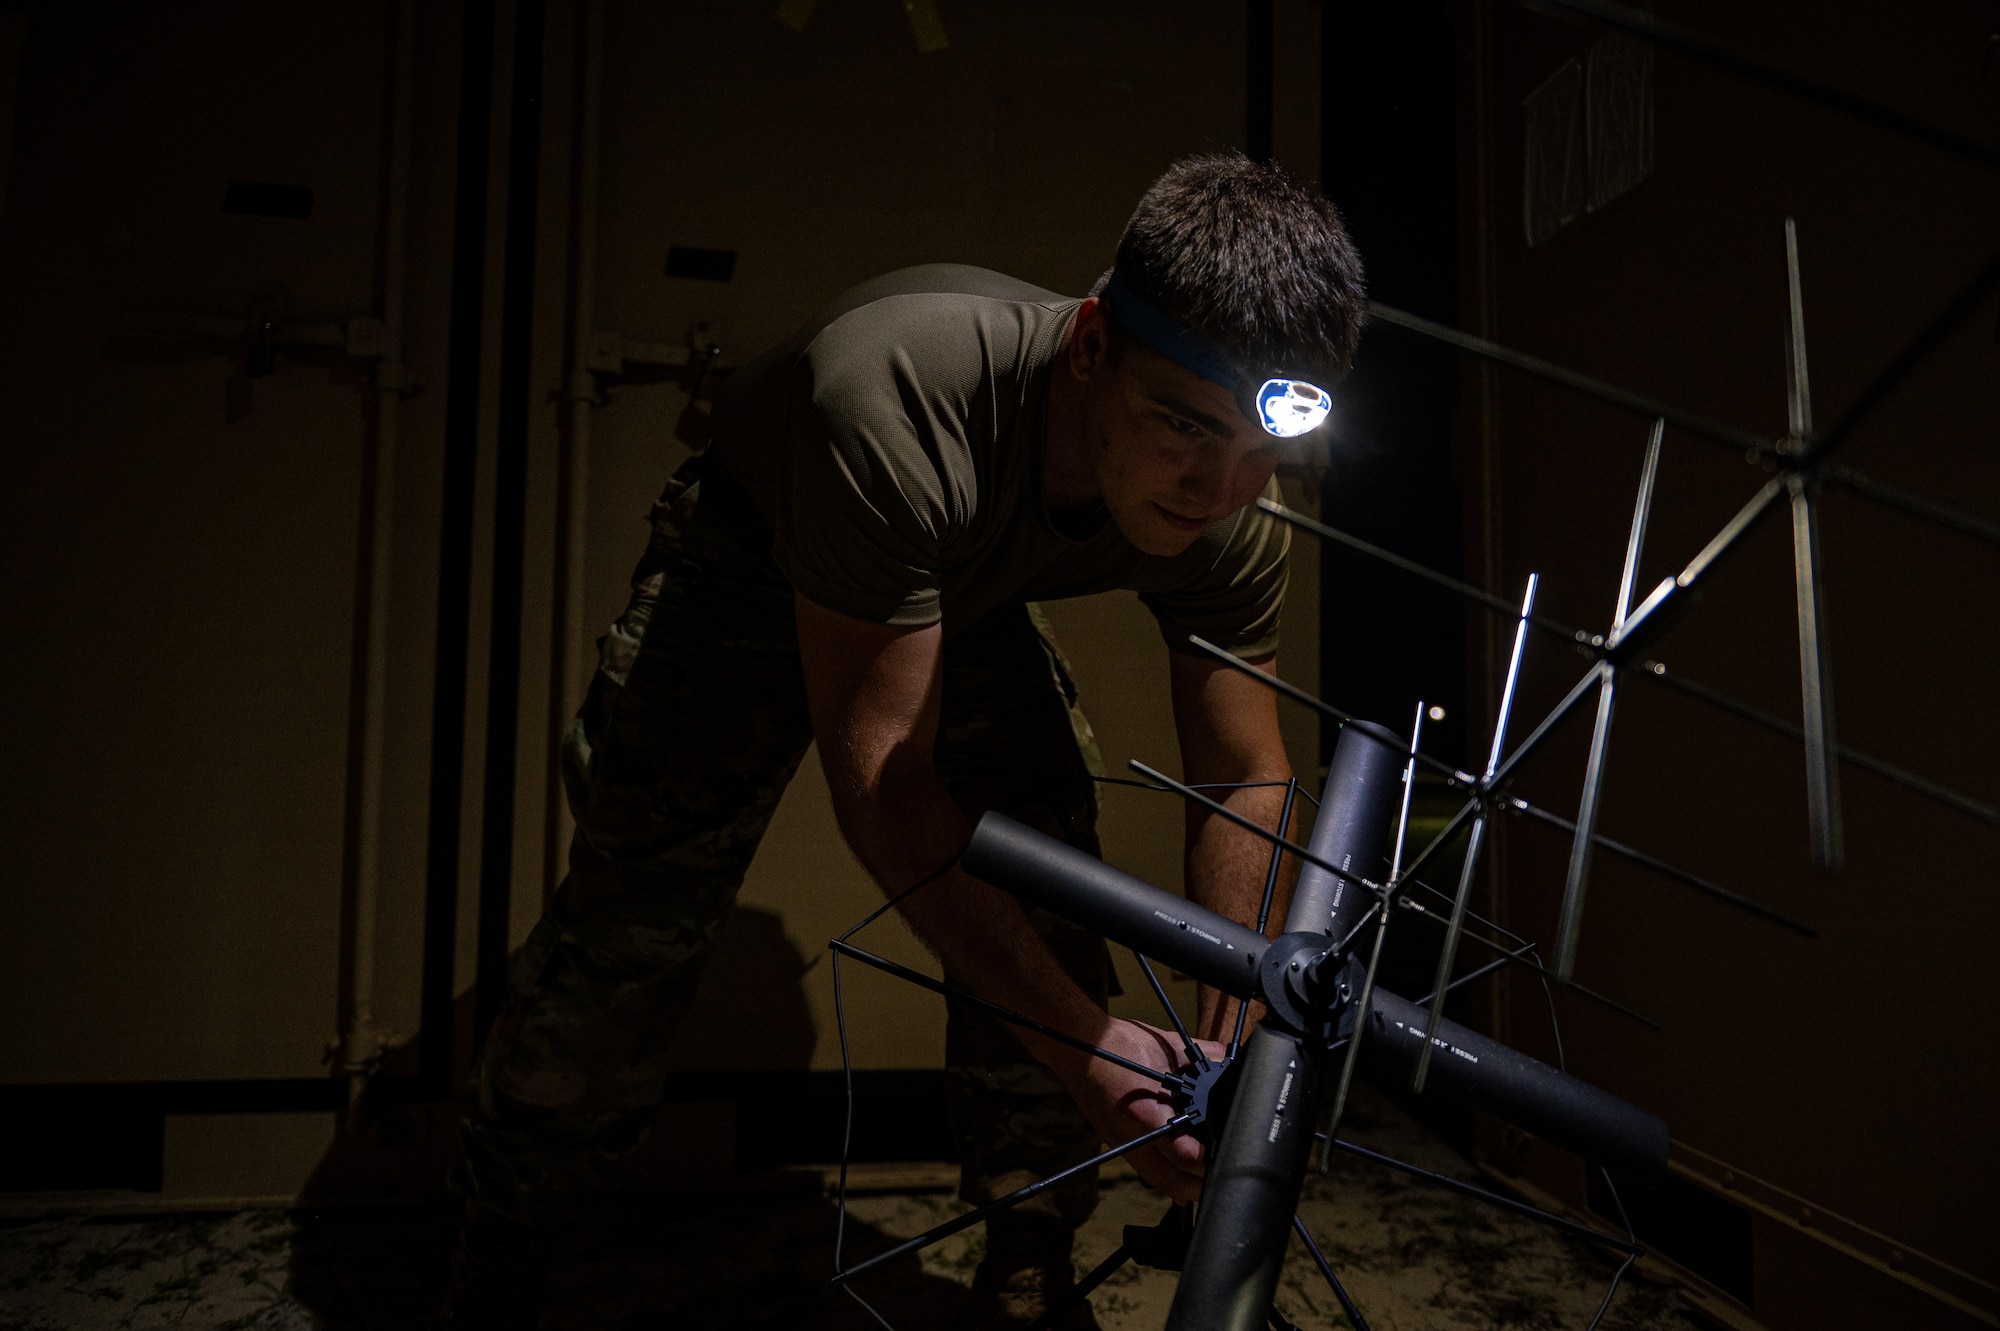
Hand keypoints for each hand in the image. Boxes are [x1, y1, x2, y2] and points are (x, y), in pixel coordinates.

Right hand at [1058, 1018, 1225, 1203]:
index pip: (1184, 1154)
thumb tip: (1227, 1061)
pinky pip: (1148, 1172)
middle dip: (1201, 1185)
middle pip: (1173, 1182)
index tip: (1232, 1153)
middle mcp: (1131, 1138)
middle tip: (1226, 1173)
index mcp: (1143, 1114)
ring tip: (1210, 1177)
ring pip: (1160, 1182)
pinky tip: (1185, 1175)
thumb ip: (1200, 1056)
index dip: (1210, 1160)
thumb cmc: (1114, 1045)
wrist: (1077, 1048)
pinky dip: (1170, 1179)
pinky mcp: (1119, 1144)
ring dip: (1186, 1186)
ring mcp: (1122, 1145)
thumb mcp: (1164, 1045)